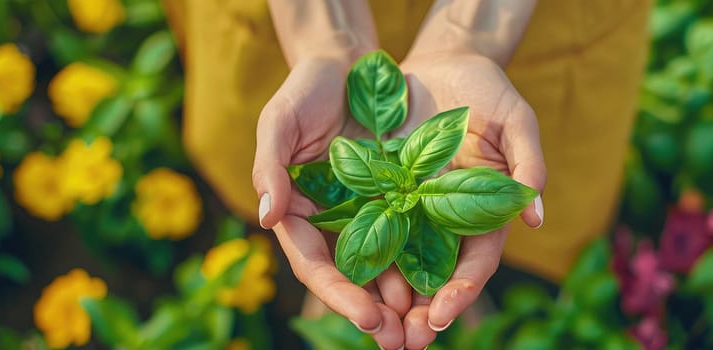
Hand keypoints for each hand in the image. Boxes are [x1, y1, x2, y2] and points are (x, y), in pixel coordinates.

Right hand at [253, 57, 405, 348]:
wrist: (346, 63)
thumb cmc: (305, 89)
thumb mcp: (279, 121)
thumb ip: (270, 167)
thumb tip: (269, 219)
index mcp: (299, 211)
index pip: (316, 264)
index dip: (339, 295)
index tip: (366, 318)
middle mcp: (333, 219)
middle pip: (352, 277)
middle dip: (375, 313)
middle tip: (402, 343)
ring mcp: (366, 210)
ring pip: (385, 265)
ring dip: (404, 301)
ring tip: (427, 329)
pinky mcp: (398, 195)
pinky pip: (412, 234)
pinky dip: (424, 263)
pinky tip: (444, 287)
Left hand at [389, 51, 545, 348]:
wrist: (442, 62)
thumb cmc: (487, 89)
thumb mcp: (515, 120)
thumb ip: (528, 163)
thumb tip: (534, 218)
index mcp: (484, 209)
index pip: (477, 260)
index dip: (462, 289)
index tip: (443, 316)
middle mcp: (447, 216)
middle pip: (437, 274)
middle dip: (423, 312)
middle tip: (405, 343)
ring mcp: (413, 206)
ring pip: (401, 262)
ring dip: (389, 299)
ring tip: (374, 329)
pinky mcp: (381, 190)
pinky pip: (368, 227)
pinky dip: (361, 258)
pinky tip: (345, 283)